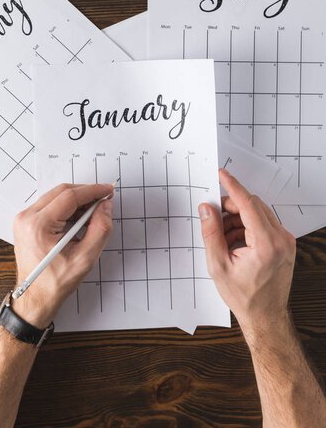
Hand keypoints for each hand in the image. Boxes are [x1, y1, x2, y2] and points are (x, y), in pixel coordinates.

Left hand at [11, 182, 113, 327]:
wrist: (35, 298)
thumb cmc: (55, 282)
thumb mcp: (85, 258)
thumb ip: (100, 228)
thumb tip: (105, 206)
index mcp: (38, 226)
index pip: (69, 196)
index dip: (92, 191)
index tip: (107, 191)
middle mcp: (27, 218)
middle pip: (61, 192)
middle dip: (86, 193)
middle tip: (104, 199)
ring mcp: (24, 219)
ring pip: (55, 196)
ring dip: (77, 199)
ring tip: (94, 210)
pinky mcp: (26, 222)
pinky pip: (49, 205)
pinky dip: (67, 207)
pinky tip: (80, 216)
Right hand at [198, 169, 295, 335]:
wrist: (265, 317)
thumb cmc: (244, 297)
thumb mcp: (218, 265)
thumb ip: (211, 233)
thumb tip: (206, 209)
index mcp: (266, 244)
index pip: (248, 204)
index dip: (232, 187)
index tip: (222, 174)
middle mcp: (281, 239)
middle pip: (253, 206)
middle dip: (231, 207)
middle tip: (213, 215)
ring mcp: (285, 241)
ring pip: (258, 214)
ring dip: (238, 219)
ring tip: (223, 239)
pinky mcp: (285, 245)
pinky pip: (264, 224)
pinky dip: (247, 227)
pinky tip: (234, 243)